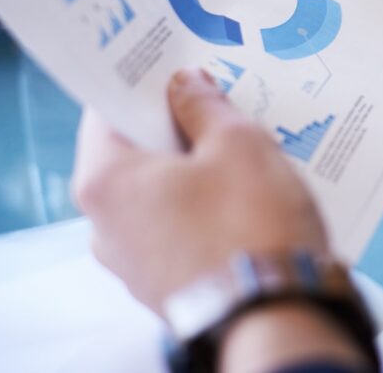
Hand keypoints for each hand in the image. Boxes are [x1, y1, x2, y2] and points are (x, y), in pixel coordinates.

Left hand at [73, 69, 328, 312]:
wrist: (277, 315)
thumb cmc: (251, 226)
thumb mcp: (237, 143)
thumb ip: (204, 106)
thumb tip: (186, 85)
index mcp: (106, 181)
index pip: (107, 112)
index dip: (143, 84)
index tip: (173, 65)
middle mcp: (105, 226)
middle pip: (133, 154)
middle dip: (176, 127)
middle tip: (219, 103)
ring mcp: (134, 263)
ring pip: (158, 194)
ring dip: (193, 168)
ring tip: (242, 151)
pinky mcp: (165, 285)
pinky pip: (177, 228)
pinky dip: (203, 207)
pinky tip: (245, 195)